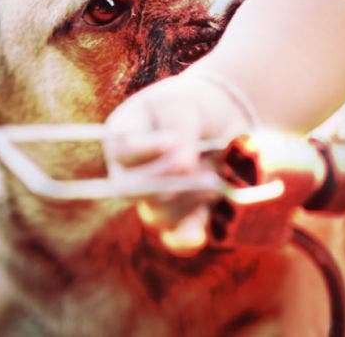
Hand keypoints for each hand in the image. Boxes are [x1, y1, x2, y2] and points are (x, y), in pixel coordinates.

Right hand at [103, 72, 251, 254]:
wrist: (225, 120)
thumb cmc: (195, 105)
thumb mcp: (185, 105)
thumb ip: (180, 130)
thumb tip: (182, 167)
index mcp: (123, 138)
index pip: (120, 151)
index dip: (143, 150)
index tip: (171, 140)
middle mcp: (130, 172)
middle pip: (131, 190)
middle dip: (164, 180)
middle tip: (196, 165)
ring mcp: (153, 198)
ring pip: (156, 214)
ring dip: (187, 200)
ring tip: (214, 179)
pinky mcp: (180, 217)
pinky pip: (175, 238)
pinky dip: (187, 237)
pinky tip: (199, 233)